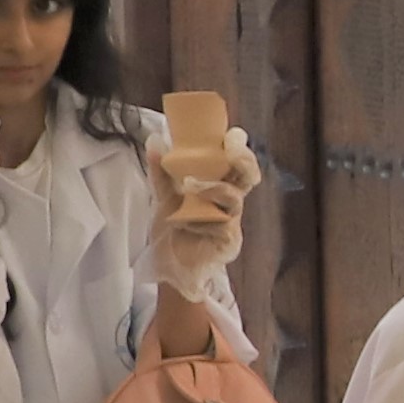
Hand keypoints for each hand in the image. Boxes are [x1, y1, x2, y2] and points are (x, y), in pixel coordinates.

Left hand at [152, 131, 258, 291]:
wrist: (171, 267)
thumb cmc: (175, 231)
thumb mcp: (165, 197)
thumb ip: (162, 172)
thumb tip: (154, 140)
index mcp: (219, 187)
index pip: (237, 164)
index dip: (240, 149)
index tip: (233, 135)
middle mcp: (230, 202)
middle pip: (248, 178)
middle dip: (243, 162)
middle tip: (231, 151)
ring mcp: (231, 222)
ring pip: (234, 199)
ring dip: (213, 189)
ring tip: (190, 186)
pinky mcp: (228, 242)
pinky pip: (219, 226)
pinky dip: (199, 222)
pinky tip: (184, 224)